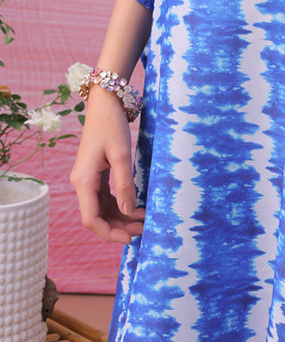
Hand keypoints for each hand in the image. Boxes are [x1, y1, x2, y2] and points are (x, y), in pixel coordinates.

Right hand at [70, 87, 144, 243]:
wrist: (105, 102)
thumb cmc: (111, 124)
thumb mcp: (121, 154)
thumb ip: (125, 184)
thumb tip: (128, 211)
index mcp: (83, 181)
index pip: (91, 220)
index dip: (109, 234)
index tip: (130, 239)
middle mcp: (82, 183)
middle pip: (97, 217)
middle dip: (118, 227)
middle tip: (144, 230)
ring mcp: (88, 180)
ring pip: (102, 209)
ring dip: (121, 217)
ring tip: (144, 221)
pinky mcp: (95, 175)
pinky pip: (106, 197)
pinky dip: (120, 204)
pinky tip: (136, 207)